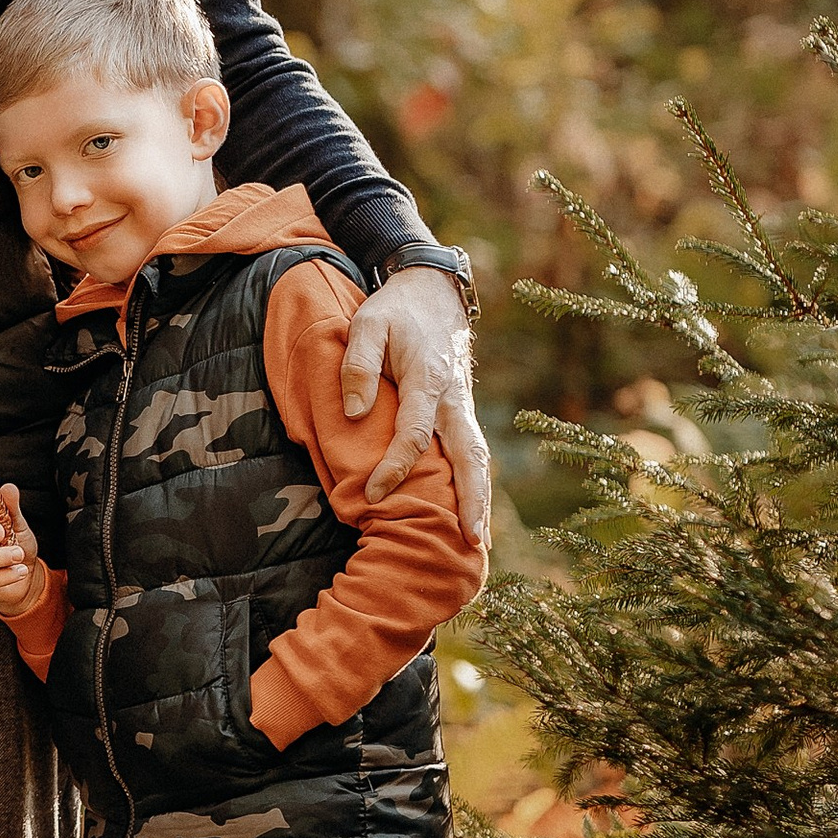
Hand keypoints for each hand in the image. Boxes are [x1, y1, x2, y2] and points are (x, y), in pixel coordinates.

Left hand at [340, 268, 490, 540]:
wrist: (433, 293)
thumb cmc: (395, 311)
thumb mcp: (367, 324)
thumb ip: (358, 366)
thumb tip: (356, 414)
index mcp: (429, 380)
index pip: (415, 434)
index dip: (395, 467)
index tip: (375, 495)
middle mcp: (454, 399)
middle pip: (469, 456)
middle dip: (472, 500)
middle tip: (473, 543)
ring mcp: (463, 407)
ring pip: (478, 458)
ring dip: (481, 499)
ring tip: (480, 544)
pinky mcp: (462, 411)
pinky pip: (472, 452)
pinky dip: (477, 483)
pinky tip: (474, 513)